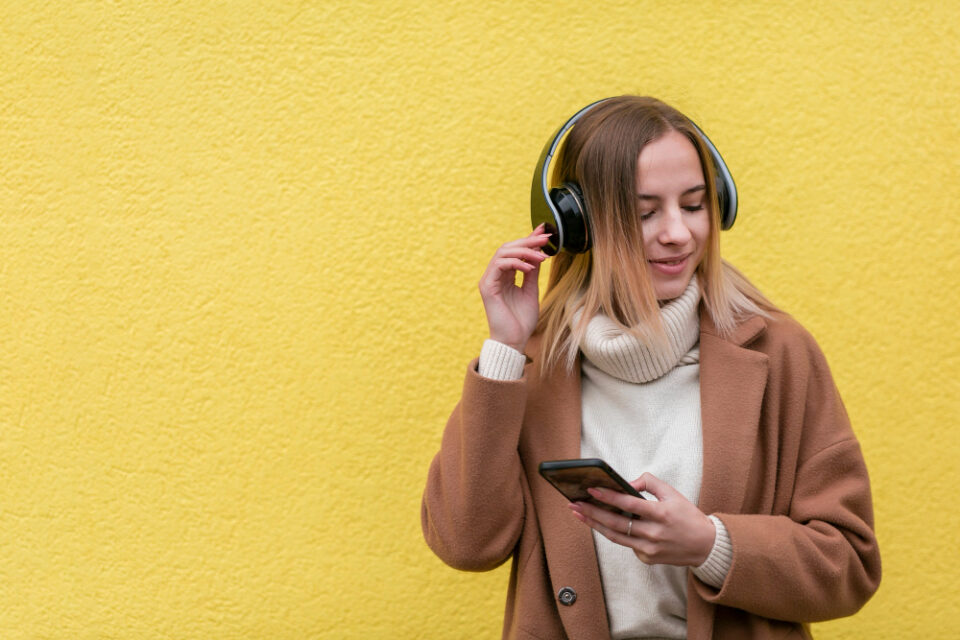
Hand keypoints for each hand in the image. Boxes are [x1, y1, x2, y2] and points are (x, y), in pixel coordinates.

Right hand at [478, 224, 550, 352]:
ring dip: (524, 251)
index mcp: (505, 276)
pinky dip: (515, 262)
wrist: (514, 341)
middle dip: (528, 241)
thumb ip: (532, 272)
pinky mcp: (487, 286)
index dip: (528, 239)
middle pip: (508, 247)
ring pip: (503, 252)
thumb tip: (539, 254)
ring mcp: (489, 280)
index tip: (544, 232)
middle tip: (546, 239)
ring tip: (541, 255)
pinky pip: (499, 266)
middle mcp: (495, 275)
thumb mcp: (531, 291)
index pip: (515, 251)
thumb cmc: (521, 321)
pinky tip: (530, 267)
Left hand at [569, 472, 715, 565]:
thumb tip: (627, 483)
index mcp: (661, 514)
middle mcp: (654, 533)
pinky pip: (626, 544)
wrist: (705, 546)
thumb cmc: (688, 516)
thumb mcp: (673, 493)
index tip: (591, 489)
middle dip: (592, 512)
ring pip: (615, 536)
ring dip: (594, 524)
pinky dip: (614, 533)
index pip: (629, 504)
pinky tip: (601, 523)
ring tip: (578, 514)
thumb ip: (650, 483)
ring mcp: (649, 549)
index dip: (608, 497)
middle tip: (574, 504)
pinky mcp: (647, 559)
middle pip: (616, 523)